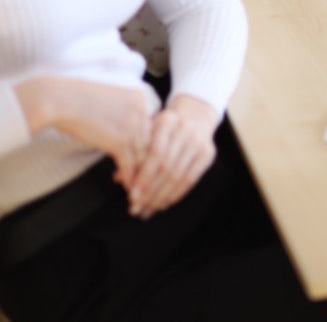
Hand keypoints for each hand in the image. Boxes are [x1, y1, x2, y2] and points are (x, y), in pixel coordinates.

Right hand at [14, 77, 153, 188]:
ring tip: (136, 186)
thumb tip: (126, 133)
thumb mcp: (110, 99)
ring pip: (143, 156)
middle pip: (150, 142)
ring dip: (139, 174)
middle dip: (145, 161)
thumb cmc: (77, 99)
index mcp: (140, 97)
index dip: (146, 144)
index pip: (151, 126)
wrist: (60, 100)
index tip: (142, 156)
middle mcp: (141, 110)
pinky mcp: (120, 142)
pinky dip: (129, 178)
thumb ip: (124, 113)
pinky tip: (127, 187)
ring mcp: (133, 126)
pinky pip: (129, 165)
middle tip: (141, 175)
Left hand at [128, 95, 218, 218]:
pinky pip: (191, 179)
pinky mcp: (208, 153)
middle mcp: (185, 129)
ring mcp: (198, 141)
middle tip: (137, 207)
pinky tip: (164, 203)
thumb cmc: (163, 128)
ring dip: (161, 196)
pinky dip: (176, 194)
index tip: (132, 195)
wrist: (193, 117)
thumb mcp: (147, 132)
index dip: (144, 176)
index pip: (155, 153)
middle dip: (150, 191)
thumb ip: (134, 152)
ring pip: (178, 176)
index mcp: (166, 121)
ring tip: (147, 209)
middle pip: (166, 167)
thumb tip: (119, 178)